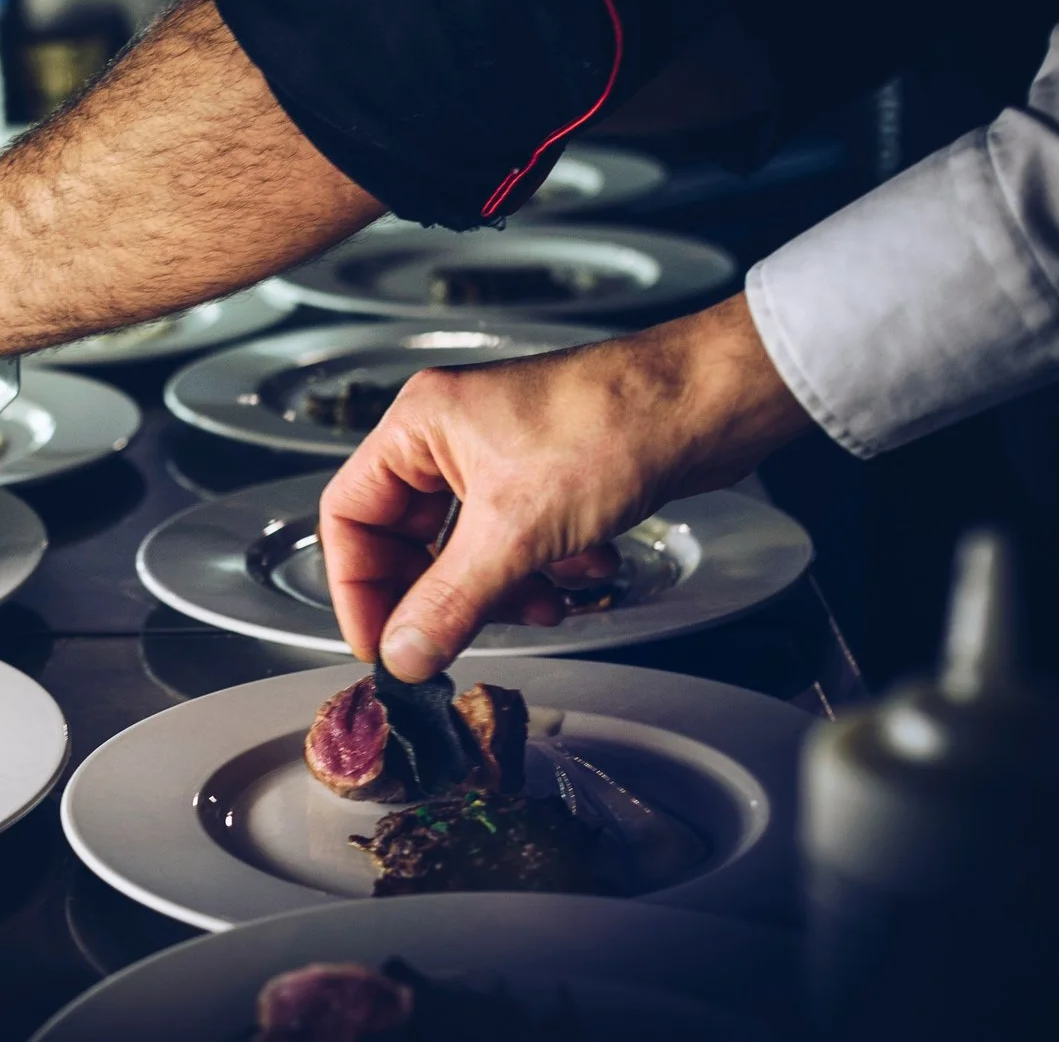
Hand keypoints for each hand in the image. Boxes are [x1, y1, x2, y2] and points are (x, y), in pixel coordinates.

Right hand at [320, 293, 814, 679]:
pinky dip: (545, 570)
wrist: (709, 402)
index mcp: (419, 426)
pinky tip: (586, 571)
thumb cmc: (615, 423)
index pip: (349, 515)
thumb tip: (403, 654)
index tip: (381, 644)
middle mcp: (451, 437)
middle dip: (443, 595)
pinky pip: (518, 544)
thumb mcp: (517, 532)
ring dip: (503, 590)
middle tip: (456, 642)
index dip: (357, 587)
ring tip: (543, 604)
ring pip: (468, 550)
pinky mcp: (548, 478)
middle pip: (409, 540)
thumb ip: (450, 603)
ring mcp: (500, 456)